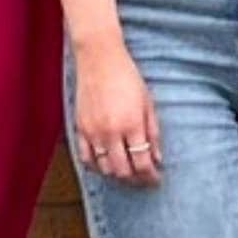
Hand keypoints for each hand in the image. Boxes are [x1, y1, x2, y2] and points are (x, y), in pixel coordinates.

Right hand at [72, 42, 162, 186]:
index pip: (142, 163)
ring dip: (117, 174)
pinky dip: (96, 166)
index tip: (156, 178)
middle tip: (143, 178)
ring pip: (104, 168)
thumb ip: (153, 132)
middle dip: (136, 179)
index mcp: (132, 124)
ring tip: (126, 171)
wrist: (99, 58)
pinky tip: (105, 164)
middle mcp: (111, 131)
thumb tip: (157, 158)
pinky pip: (85, 158)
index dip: (150, 176)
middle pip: (123, 171)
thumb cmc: (127, 77)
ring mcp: (93, 131)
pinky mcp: (80, 127)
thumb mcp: (147, 103)